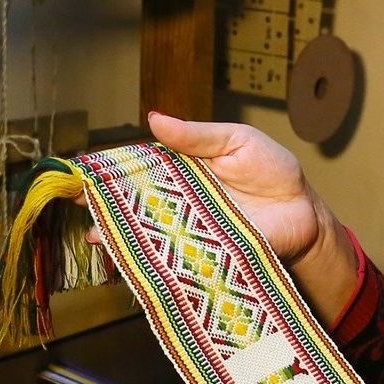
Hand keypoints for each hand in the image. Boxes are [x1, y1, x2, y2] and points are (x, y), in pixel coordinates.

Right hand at [84, 113, 359, 324]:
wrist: (304, 211)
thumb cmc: (273, 171)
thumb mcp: (236, 141)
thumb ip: (197, 136)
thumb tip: (155, 119)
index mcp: (181, 172)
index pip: (138, 172)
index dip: (110, 174)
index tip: (82, 174)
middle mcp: (178, 205)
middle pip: (132, 206)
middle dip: (103, 206)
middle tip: (79, 203)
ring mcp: (188, 234)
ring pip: (144, 236)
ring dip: (119, 237)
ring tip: (96, 236)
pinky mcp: (202, 258)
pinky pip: (171, 262)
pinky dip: (150, 265)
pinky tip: (129, 264)